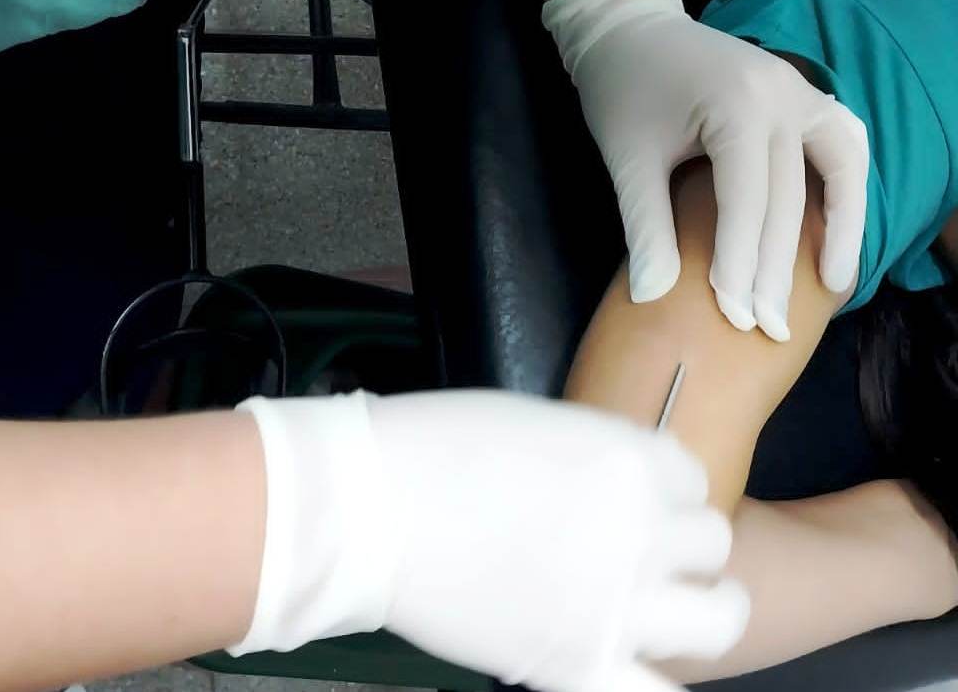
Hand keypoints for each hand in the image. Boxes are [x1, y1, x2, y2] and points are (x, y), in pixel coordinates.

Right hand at [232, 391, 748, 691]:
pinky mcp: (580, 664)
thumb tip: (604, 487)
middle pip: (709, 540)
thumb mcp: (531, 422)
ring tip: (667, 610)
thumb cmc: (433, 445)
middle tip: (636, 548)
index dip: (661, 489)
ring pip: (717, 617)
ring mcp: (618, 603)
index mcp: (627, 459)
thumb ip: (591, 456)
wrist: (370, 504)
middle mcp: (642, 529)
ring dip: (698, 609)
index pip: (689, 476)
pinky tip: (633, 665)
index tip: (631, 499)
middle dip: (678, 542)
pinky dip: (652, 682)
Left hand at [542, 0, 867, 340]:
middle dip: (776, 268)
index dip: (738, 263)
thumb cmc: (621, 90)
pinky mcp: (802, 93)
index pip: (746, 202)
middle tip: (767, 328)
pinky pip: (842, 142)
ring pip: (836, 169)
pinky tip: (839, 228)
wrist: (628, 28)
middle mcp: (782, 95)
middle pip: (788, 198)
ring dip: (836, 229)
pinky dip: (847, 186)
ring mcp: (799, 90)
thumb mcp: (627, 159)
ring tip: (830, 287)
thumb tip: (649, 297)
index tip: (733, 317)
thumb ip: (644, 226)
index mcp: (736, 106)